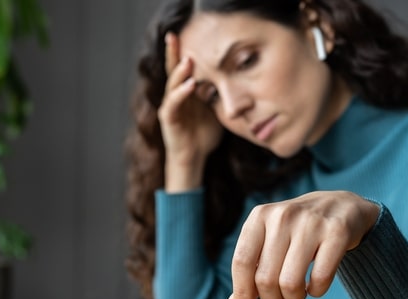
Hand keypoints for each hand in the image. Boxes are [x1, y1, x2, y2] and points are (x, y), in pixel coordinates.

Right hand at [158, 33, 222, 191]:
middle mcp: (175, 95)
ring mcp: (170, 106)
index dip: (183, 50)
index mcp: (186, 90)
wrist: (195, 157)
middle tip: (174, 35)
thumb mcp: (216, 108)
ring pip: (172, 84)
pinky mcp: (168, 119)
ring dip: (179, 72)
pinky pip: (173, 103)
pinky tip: (190, 85)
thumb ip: (219, 92)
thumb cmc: (205, 133)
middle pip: (173, 69)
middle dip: (173, 52)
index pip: (184, 66)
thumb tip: (239, 77)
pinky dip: (181, 93)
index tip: (187, 33)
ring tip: (188, 60)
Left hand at [230, 191, 380, 298]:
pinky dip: (317, 292)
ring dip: (294, 298)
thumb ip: (253, 268)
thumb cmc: (298, 230)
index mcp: (259, 216)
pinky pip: (320, 279)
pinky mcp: (337, 233)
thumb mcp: (270, 238)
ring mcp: (311, 223)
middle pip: (265, 278)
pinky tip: (315, 286)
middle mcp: (282, 216)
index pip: (241, 262)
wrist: (340, 207)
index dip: (242, 294)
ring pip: (290, 282)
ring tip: (298, 294)